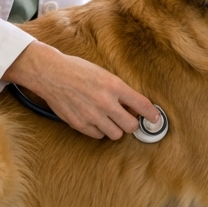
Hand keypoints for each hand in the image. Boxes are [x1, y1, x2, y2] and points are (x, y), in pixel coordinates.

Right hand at [2, 42, 158, 139]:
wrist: (52, 74)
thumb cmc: (78, 70)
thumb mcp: (104, 74)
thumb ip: (119, 90)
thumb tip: (132, 105)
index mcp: (114, 86)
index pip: (142, 105)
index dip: (152, 115)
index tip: (155, 119)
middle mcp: (106, 103)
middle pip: (131, 126)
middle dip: (132, 123)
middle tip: (128, 117)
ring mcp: (93, 116)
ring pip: (116, 134)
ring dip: (116, 128)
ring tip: (110, 119)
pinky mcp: (80, 124)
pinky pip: (98, 136)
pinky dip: (100, 130)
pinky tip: (96, 120)